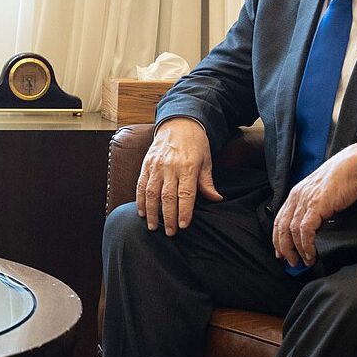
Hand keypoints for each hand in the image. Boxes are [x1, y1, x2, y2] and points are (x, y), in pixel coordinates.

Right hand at [137, 117, 220, 234]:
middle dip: (168, 217)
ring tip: (153, 226)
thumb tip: (216, 199)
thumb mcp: (206, 161)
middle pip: (167, 197)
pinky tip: (141, 212)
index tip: (183, 226)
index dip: (184, 211)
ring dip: (151, 212)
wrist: (178, 123)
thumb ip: (207, 182)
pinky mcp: (146, 164)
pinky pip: (141, 185)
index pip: (186, 194)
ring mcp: (156, 165)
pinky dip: (140, 200)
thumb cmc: (195, 144)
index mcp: (188, 167)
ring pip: (151, 193)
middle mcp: (170, 167)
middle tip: (169, 233)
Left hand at [272, 140, 356, 267]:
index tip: (280, 252)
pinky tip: (311, 253)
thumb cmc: (342, 177)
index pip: (279, 219)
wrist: (354, 165)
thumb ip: (313, 206)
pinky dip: (306, 244)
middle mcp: (297, 196)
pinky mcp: (316, 205)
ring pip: (292, 231)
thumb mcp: (320, 192)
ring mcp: (305, 200)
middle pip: (281, 227)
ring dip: (297, 250)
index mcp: (296, 193)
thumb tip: (314, 226)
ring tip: (303, 261)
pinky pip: (305, 230)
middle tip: (290, 262)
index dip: (278, 238)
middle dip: (284, 248)